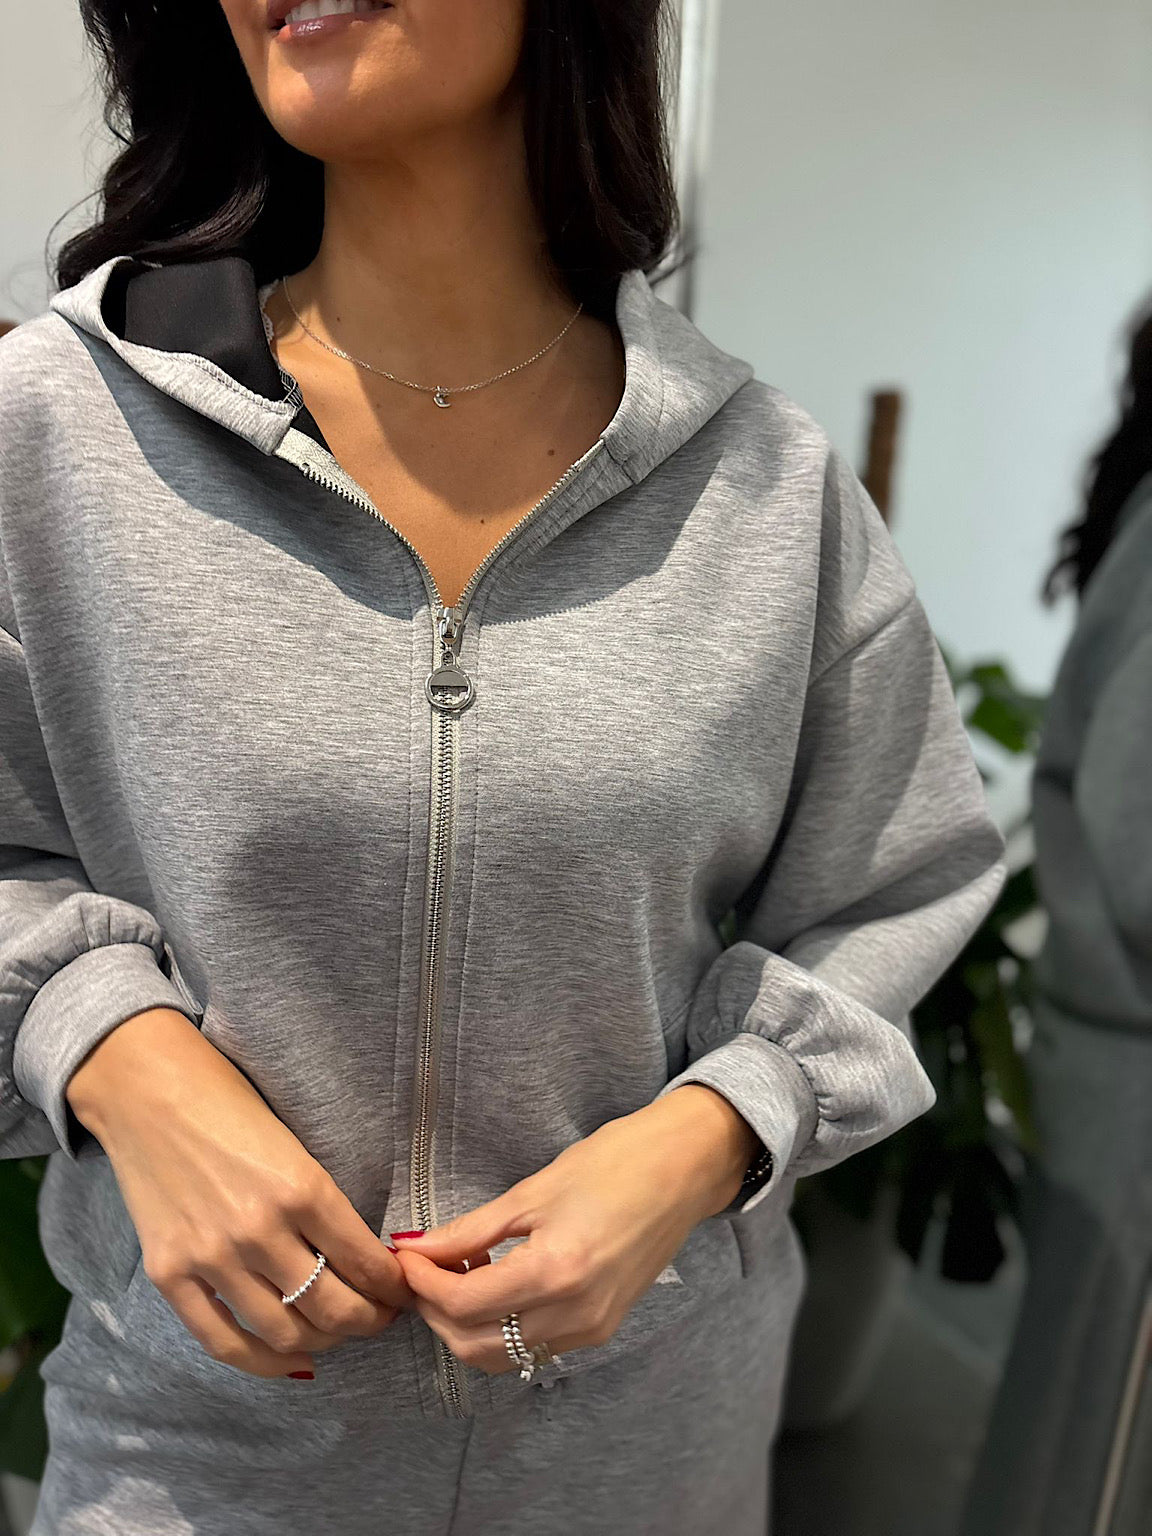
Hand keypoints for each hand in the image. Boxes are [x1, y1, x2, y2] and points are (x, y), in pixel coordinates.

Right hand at [66, 1007, 412, 1378]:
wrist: (146, 1090)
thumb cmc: (229, 1104)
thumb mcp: (296, 1144)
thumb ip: (324, 1202)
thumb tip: (365, 1257)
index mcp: (303, 1188)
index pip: (366, 1264)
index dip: (393, 1289)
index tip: (402, 1291)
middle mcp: (260, 1230)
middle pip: (334, 1309)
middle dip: (369, 1321)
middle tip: (380, 1317)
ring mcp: (212, 1257)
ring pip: (286, 1334)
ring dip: (324, 1342)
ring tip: (336, 1332)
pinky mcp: (170, 1274)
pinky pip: (223, 1341)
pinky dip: (263, 1362)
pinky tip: (291, 1361)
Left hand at [390, 1085, 757, 1373]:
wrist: (684, 1169)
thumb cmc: (615, 1162)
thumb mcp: (533, 1190)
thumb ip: (471, 1228)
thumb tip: (416, 1247)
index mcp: (555, 1272)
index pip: (462, 1304)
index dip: (422, 1282)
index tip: (405, 1255)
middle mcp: (575, 1314)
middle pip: (474, 1344)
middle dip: (435, 1311)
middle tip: (421, 1268)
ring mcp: (591, 1328)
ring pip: (502, 1356)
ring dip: (464, 1326)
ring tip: (455, 1274)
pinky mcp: (602, 1327)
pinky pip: (533, 1346)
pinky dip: (500, 1328)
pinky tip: (493, 1284)